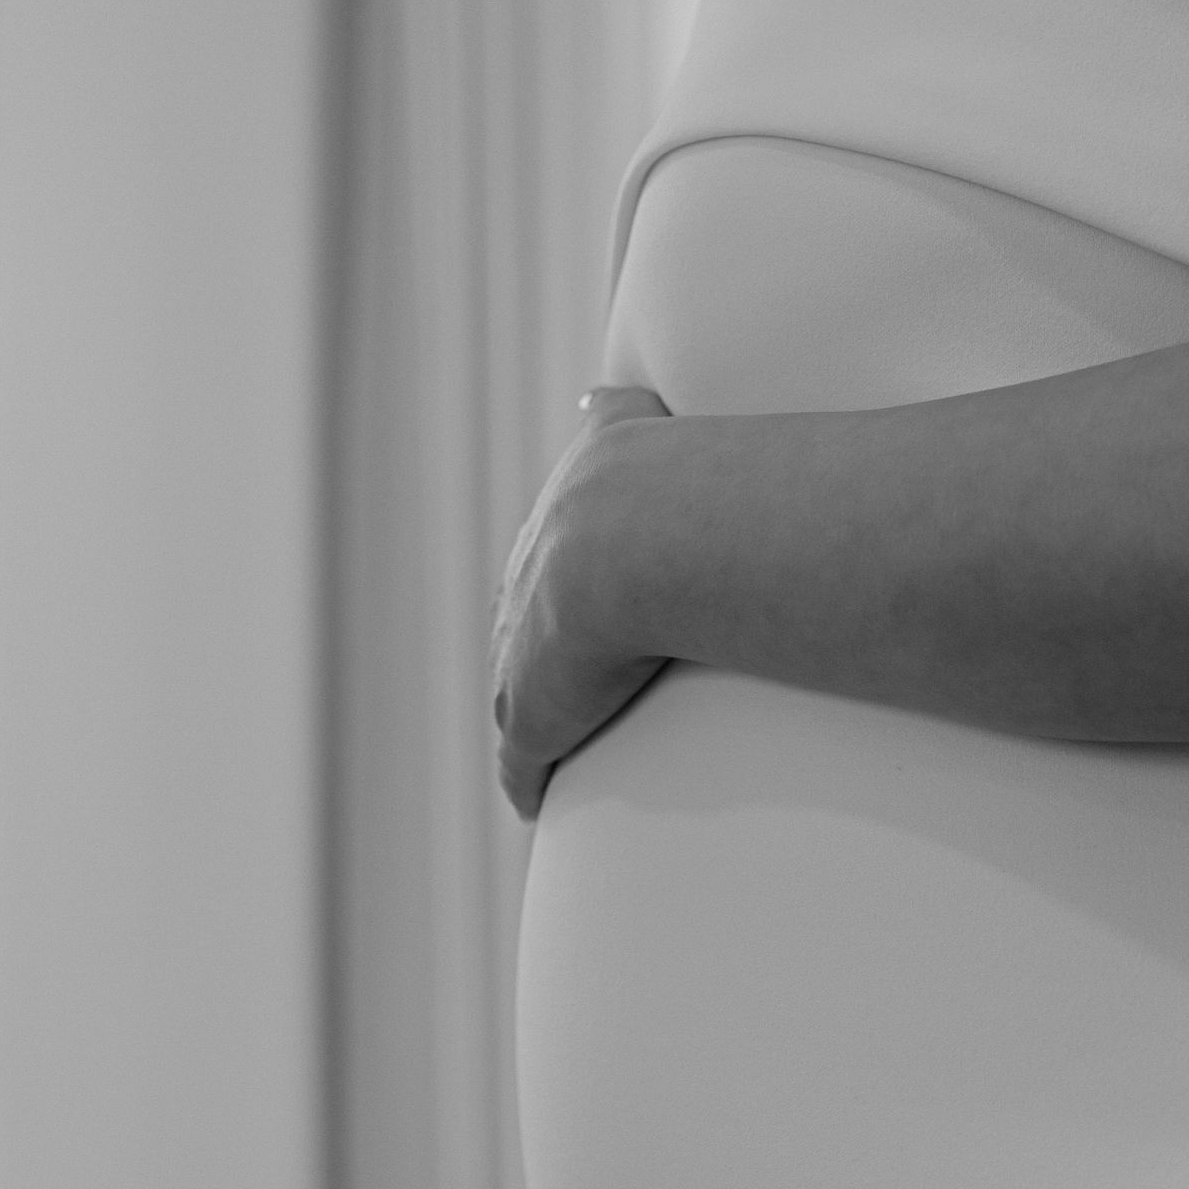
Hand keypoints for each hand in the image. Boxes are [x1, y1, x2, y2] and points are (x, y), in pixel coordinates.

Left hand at [490, 384, 673, 821]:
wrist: (639, 539)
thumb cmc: (671, 484)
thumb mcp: (633, 427)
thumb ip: (621, 411)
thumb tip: (601, 388)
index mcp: (554, 523)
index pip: (546, 553)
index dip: (559, 579)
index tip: (569, 597)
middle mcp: (526, 584)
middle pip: (522, 623)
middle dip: (538, 647)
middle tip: (569, 676)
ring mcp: (520, 654)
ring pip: (516, 694)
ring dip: (533, 718)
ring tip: (562, 745)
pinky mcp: (528, 719)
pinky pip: (521, 762)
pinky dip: (528, 780)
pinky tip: (539, 800)